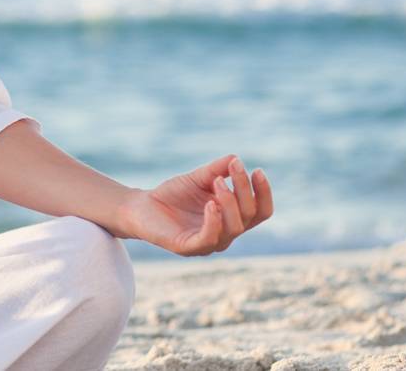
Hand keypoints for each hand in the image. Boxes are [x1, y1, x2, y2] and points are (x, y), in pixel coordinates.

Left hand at [116, 154, 273, 255]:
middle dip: (244, 190)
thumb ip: (216, 170)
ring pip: (234, 228)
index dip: (263, 193)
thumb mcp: (198, 178)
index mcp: (232, 218)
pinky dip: (214, 221)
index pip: (260, 211)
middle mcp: (226, 234)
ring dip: (229, 201)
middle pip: (249, 216)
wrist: (142, 206)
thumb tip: (235, 158)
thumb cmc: (173, 194)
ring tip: (217, 181)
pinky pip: (209, 238)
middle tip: (234, 167)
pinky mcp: (189, 248)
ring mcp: (209, 243)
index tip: (258, 170)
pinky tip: (210, 204)